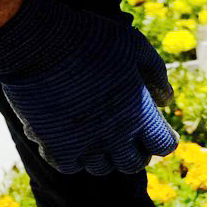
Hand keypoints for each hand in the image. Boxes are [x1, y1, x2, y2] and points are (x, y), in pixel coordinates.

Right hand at [0, 0, 176, 174]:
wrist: (40, 41)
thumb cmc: (91, 38)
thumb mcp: (135, 46)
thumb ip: (156, 73)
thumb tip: (167, 99)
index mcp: (139, 113)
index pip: (164, 145)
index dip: (163, 138)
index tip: (156, 129)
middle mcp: (115, 135)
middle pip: (133, 163)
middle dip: (135, 151)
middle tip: (128, 136)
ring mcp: (84, 143)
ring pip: (101, 168)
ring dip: (104, 156)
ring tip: (99, 137)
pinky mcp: (55, 144)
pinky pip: (69, 166)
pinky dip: (73, 157)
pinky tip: (72, 139)